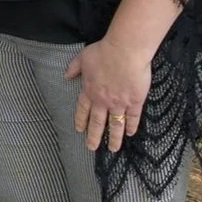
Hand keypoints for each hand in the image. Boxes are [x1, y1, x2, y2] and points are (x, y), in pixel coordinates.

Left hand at [66, 33, 152, 152]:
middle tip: (92, 147)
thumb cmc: (103, 52)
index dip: (81, 121)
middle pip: (97, 122)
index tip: (79, 131)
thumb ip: (74, 68)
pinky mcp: (135, 102)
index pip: (83, 110)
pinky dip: (131, 127)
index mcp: (89, 90)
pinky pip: (133, 118)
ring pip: (115, 125)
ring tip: (113, 149)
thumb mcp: (82, 57)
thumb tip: (66, 76)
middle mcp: (103, 100)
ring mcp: (119, 103)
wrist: (125, 52)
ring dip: (113, 138)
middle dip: (94, 136)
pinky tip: (130, 134)